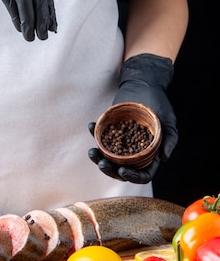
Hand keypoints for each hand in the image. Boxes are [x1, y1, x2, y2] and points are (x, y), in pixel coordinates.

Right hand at [0, 0, 56, 40]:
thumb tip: (42, 9)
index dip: (49, 8)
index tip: (53, 25)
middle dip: (42, 18)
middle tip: (45, 36)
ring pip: (25, 1)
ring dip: (29, 22)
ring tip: (32, 37)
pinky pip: (11, 2)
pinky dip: (16, 17)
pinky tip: (20, 28)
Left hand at [88, 53, 176, 183]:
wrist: (145, 84)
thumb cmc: (159, 103)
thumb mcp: (168, 121)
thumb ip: (169, 140)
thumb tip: (164, 159)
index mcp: (149, 155)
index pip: (142, 174)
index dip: (133, 176)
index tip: (123, 170)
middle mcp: (133, 152)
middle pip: (121, 169)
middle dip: (110, 170)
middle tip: (102, 163)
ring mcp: (120, 142)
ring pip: (108, 157)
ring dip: (98, 158)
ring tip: (92, 152)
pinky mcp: (110, 130)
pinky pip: (100, 137)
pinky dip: (95, 133)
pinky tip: (91, 126)